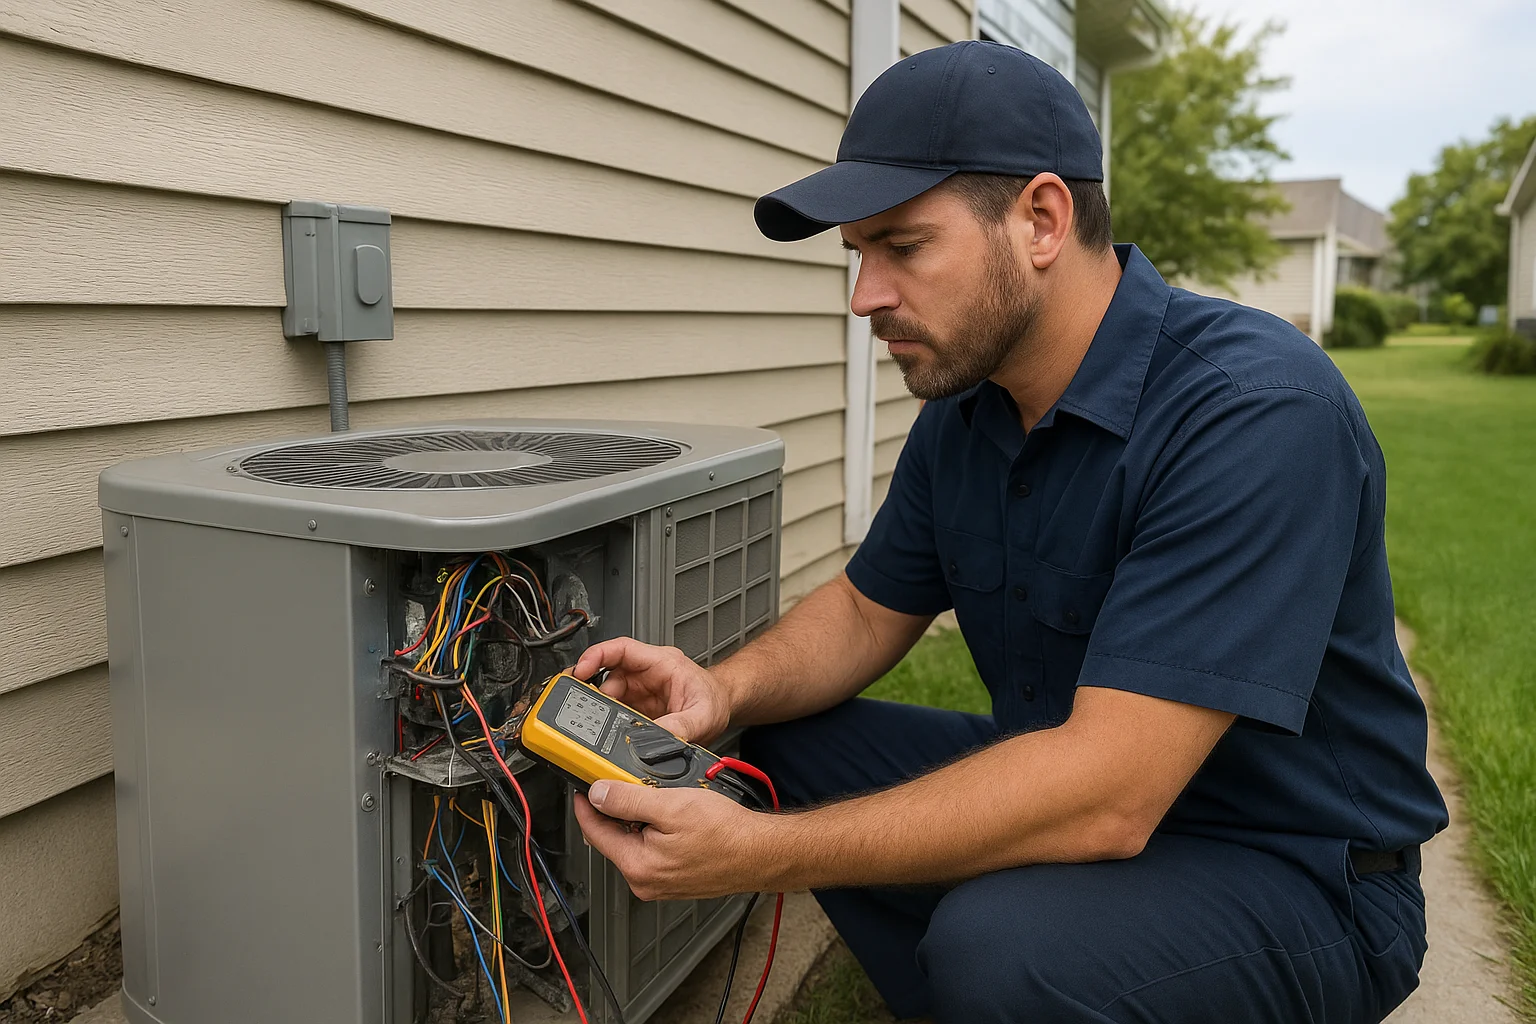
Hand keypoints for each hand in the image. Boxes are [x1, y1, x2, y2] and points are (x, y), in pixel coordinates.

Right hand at [573, 638, 731, 743]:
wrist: (723, 708)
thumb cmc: (715, 701)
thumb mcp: (702, 716)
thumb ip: (679, 727)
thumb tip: (655, 738)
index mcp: (661, 663)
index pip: (621, 649)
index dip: (596, 655)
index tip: (580, 670)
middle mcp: (647, 672)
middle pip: (608, 673)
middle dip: (592, 689)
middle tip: (580, 706)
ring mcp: (640, 689)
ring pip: (608, 693)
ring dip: (599, 708)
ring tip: (595, 723)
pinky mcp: (636, 706)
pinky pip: (614, 709)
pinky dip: (606, 719)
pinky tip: (606, 731)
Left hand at [573, 781, 783, 899]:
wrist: (763, 853)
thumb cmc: (727, 834)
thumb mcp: (671, 804)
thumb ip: (628, 800)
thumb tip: (598, 794)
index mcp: (638, 866)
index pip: (595, 832)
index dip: (586, 803)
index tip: (583, 785)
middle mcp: (646, 881)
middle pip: (614, 837)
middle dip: (617, 808)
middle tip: (627, 782)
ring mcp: (662, 882)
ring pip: (636, 842)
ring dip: (640, 818)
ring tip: (660, 797)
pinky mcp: (677, 879)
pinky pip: (655, 850)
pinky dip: (657, 830)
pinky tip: (675, 815)